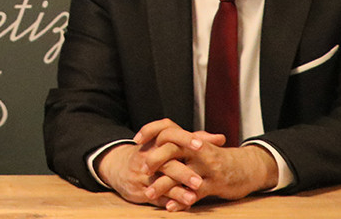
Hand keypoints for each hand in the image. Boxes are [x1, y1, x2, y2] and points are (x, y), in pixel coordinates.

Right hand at [96, 118, 220, 209]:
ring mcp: (143, 174)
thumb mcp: (168, 143)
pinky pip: (156, 197)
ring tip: (192, 197)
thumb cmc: (152, 153)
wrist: (119, 166)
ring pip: (160, 183)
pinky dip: (170, 202)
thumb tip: (221, 138)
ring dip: (177, 191)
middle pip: (166, 163)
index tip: (201, 146)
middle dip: (182, 173)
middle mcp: (148, 156)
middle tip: (199, 181)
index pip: (170, 135)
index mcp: (157, 142)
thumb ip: (195, 140)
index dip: (185, 139)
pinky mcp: (140, 189)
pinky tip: (182, 205)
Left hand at [141, 129, 277, 210]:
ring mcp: (207, 167)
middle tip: (141, 169)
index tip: (136, 139)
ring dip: (163, 184)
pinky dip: (182, 200)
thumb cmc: (218, 158)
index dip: (150, 130)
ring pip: (181, 174)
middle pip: (172, 148)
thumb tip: (154, 139)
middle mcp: (199, 150)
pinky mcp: (215, 184)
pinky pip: (195, 193)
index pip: (168, 128)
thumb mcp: (199, 147)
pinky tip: (170, 206)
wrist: (248, 167)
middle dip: (155, 158)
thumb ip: (179, 144)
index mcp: (191, 139)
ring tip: (148, 193)